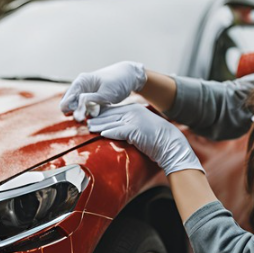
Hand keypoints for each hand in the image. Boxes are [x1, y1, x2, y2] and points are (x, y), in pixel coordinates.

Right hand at [59, 61, 146, 121]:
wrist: (129, 77)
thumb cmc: (118, 81)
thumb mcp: (105, 93)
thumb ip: (90, 101)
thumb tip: (75, 108)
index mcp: (81, 82)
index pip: (66, 100)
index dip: (70, 110)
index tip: (81, 117)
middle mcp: (81, 88)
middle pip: (70, 106)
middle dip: (77, 114)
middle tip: (85, 119)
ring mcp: (86, 95)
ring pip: (78, 109)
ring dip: (84, 115)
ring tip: (95, 113)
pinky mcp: (93, 101)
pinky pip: (87, 110)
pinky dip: (91, 114)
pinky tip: (98, 114)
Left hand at [87, 103, 204, 175]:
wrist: (169, 143)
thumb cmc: (153, 138)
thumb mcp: (138, 127)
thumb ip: (126, 125)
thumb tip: (111, 130)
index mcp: (133, 109)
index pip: (112, 110)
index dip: (100, 113)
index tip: (90, 116)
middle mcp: (132, 111)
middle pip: (110, 114)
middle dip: (97, 118)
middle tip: (85, 121)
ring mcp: (134, 119)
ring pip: (112, 121)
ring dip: (99, 125)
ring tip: (89, 127)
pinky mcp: (136, 129)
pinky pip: (120, 130)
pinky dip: (110, 132)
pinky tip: (102, 133)